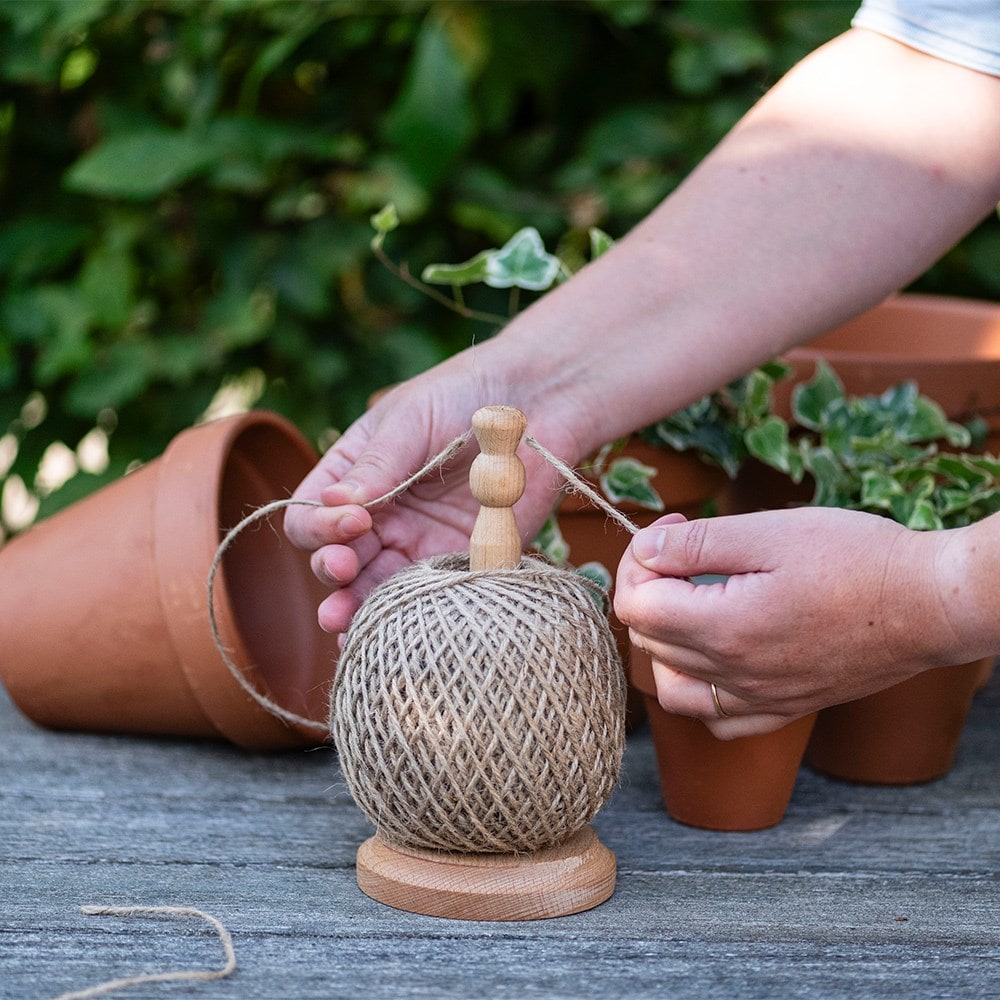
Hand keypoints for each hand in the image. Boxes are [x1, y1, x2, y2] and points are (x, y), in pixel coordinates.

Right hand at [284, 362, 582, 632]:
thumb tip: (332, 502)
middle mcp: (379, 518)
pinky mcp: (460, 563)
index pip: (311, 516)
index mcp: (353, 478)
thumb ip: (377, 464)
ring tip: (343, 623)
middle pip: (336, 560)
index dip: (320, 526)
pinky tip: (394, 632)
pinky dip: (411, 618)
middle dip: (332, 570)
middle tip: (343, 569)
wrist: (536, 402)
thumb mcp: (410, 420)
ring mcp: (417, 544)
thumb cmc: (463, 396)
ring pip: (374, 590)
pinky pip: (430, 598)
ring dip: (357, 609)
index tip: (353, 518)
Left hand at [614, 507, 956, 737]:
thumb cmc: (856, 559)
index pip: (635, 607)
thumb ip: (695, 544)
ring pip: (673, 688)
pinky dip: (701, 692)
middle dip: (651, 588)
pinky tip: (715, 657)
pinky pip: (721, 721)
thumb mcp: (768, 531)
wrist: (930, 604)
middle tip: (687, 550)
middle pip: (649, 641)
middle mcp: (734, 674)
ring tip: (692, 604)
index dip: (638, 562)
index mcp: (723, 627)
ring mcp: (761, 698)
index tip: (672, 532)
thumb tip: (643, 549)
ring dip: (664, 644)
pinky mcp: (788, 707)